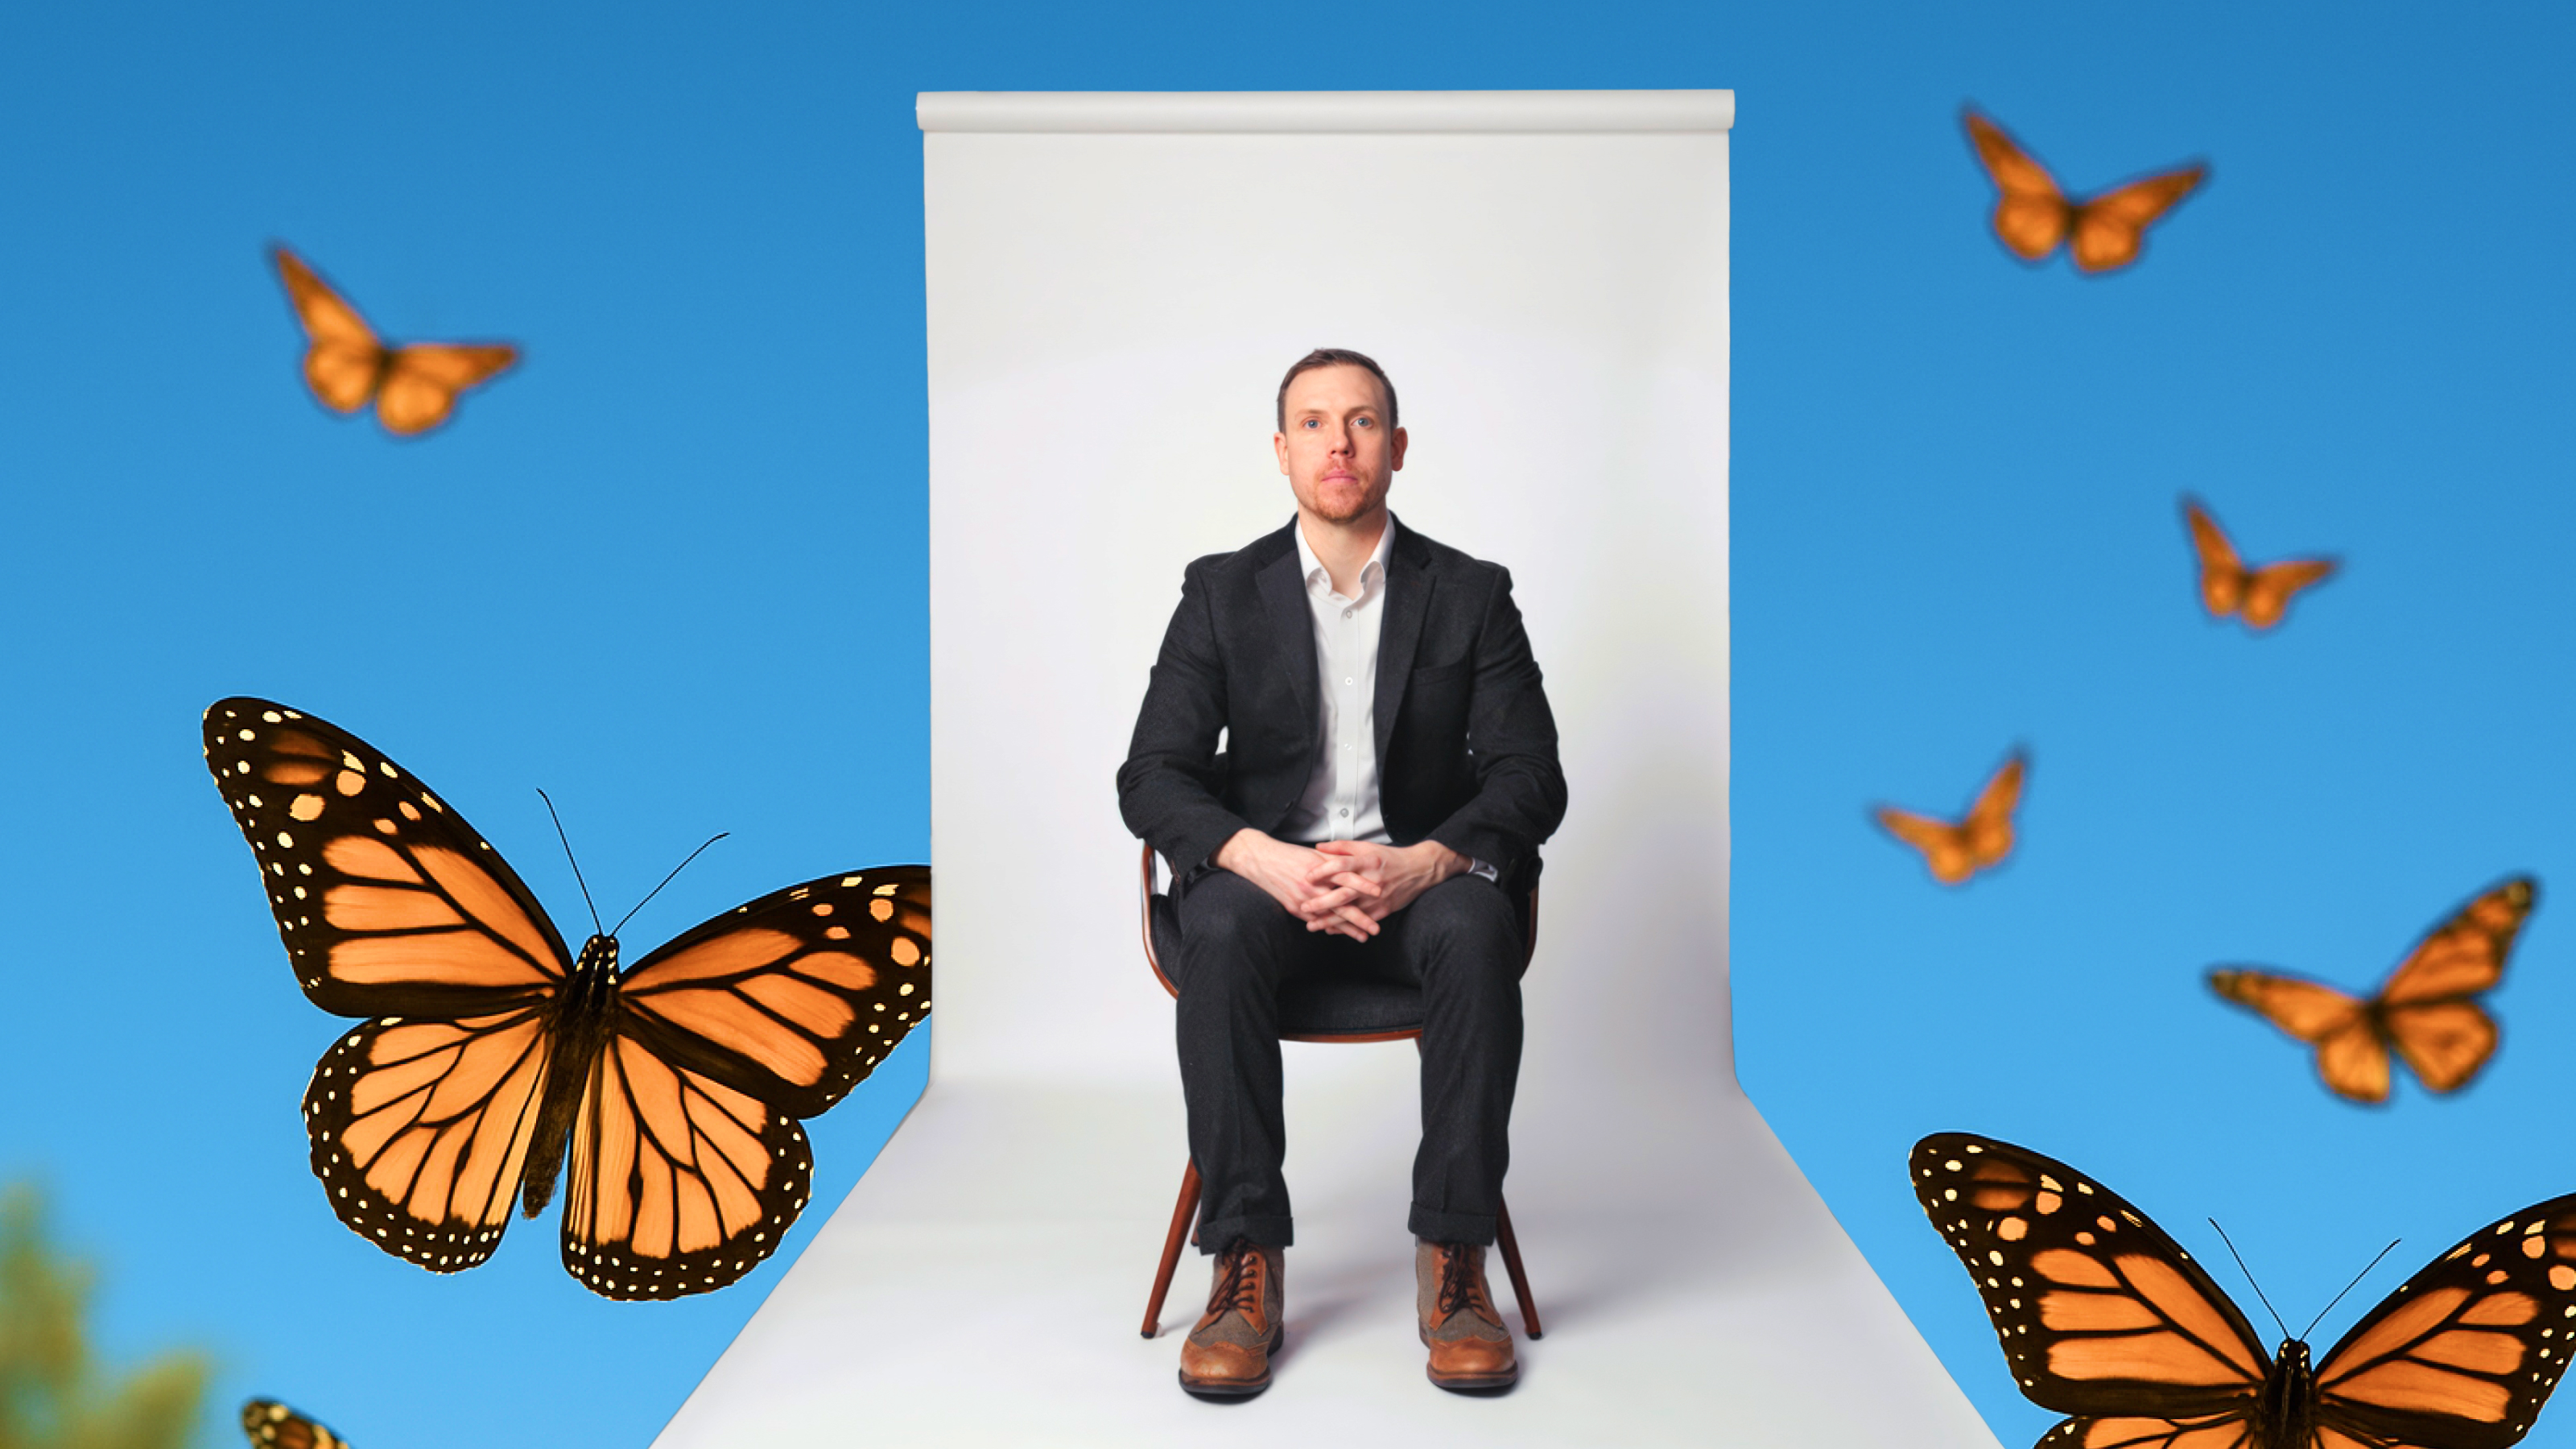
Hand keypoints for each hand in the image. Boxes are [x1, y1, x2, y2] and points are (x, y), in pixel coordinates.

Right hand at [1212, 829, 1379, 939]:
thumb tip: (1357, 861)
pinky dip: (1328, 928)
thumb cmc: (1291, 855)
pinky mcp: (1294, 908)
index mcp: (1322, 869)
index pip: (1348, 877)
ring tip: (1363, 937)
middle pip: (1342, 905)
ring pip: (1330, 918)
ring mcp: (1304, 899)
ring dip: (1347, 929)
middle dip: (1360, 918)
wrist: (1262, 861)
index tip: (1379, 893)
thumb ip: (1336, 858)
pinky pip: (1315, 921)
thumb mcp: (1316, 853)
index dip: (1364, 886)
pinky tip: (1339, 935)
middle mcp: (1314, 886)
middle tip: (1376, 929)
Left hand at [1305, 839, 1467, 937]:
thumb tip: (1318, 846)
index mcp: (1367, 861)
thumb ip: (1341, 847)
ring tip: (1312, 925)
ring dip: (1330, 920)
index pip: (1341, 865)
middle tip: (1304, 907)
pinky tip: (1331, 930)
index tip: (1307, 876)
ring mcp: (1378, 898)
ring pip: (1351, 911)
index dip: (1323, 871)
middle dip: (1322, 902)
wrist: (1419, 870)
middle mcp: (1371, 881)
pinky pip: (1362, 921)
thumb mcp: (1367, 847)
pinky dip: (1346, 927)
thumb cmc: (1390, 857)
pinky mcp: (1383, 910)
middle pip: (1343, 893)